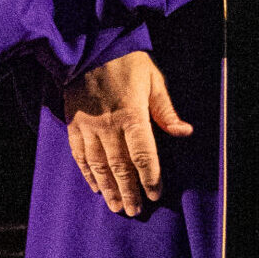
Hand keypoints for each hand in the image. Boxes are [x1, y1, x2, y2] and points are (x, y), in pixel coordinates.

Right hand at [63, 49, 192, 215]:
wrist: (92, 46)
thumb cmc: (128, 62)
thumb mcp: (153, 80)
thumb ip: (166, 111)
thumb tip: (185, 132)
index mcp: (132, 114)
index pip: (143, 155)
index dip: (150, 177)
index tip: (156, 194)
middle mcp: (109, 125)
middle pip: (120, 167)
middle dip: (130, 191)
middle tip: (136, 211)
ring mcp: (89, 127)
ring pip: (99, 166)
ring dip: (108, 189)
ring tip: (117, 206)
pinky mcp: (74, 125)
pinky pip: (80, 156)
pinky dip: (88, 174)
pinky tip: (95, 187)